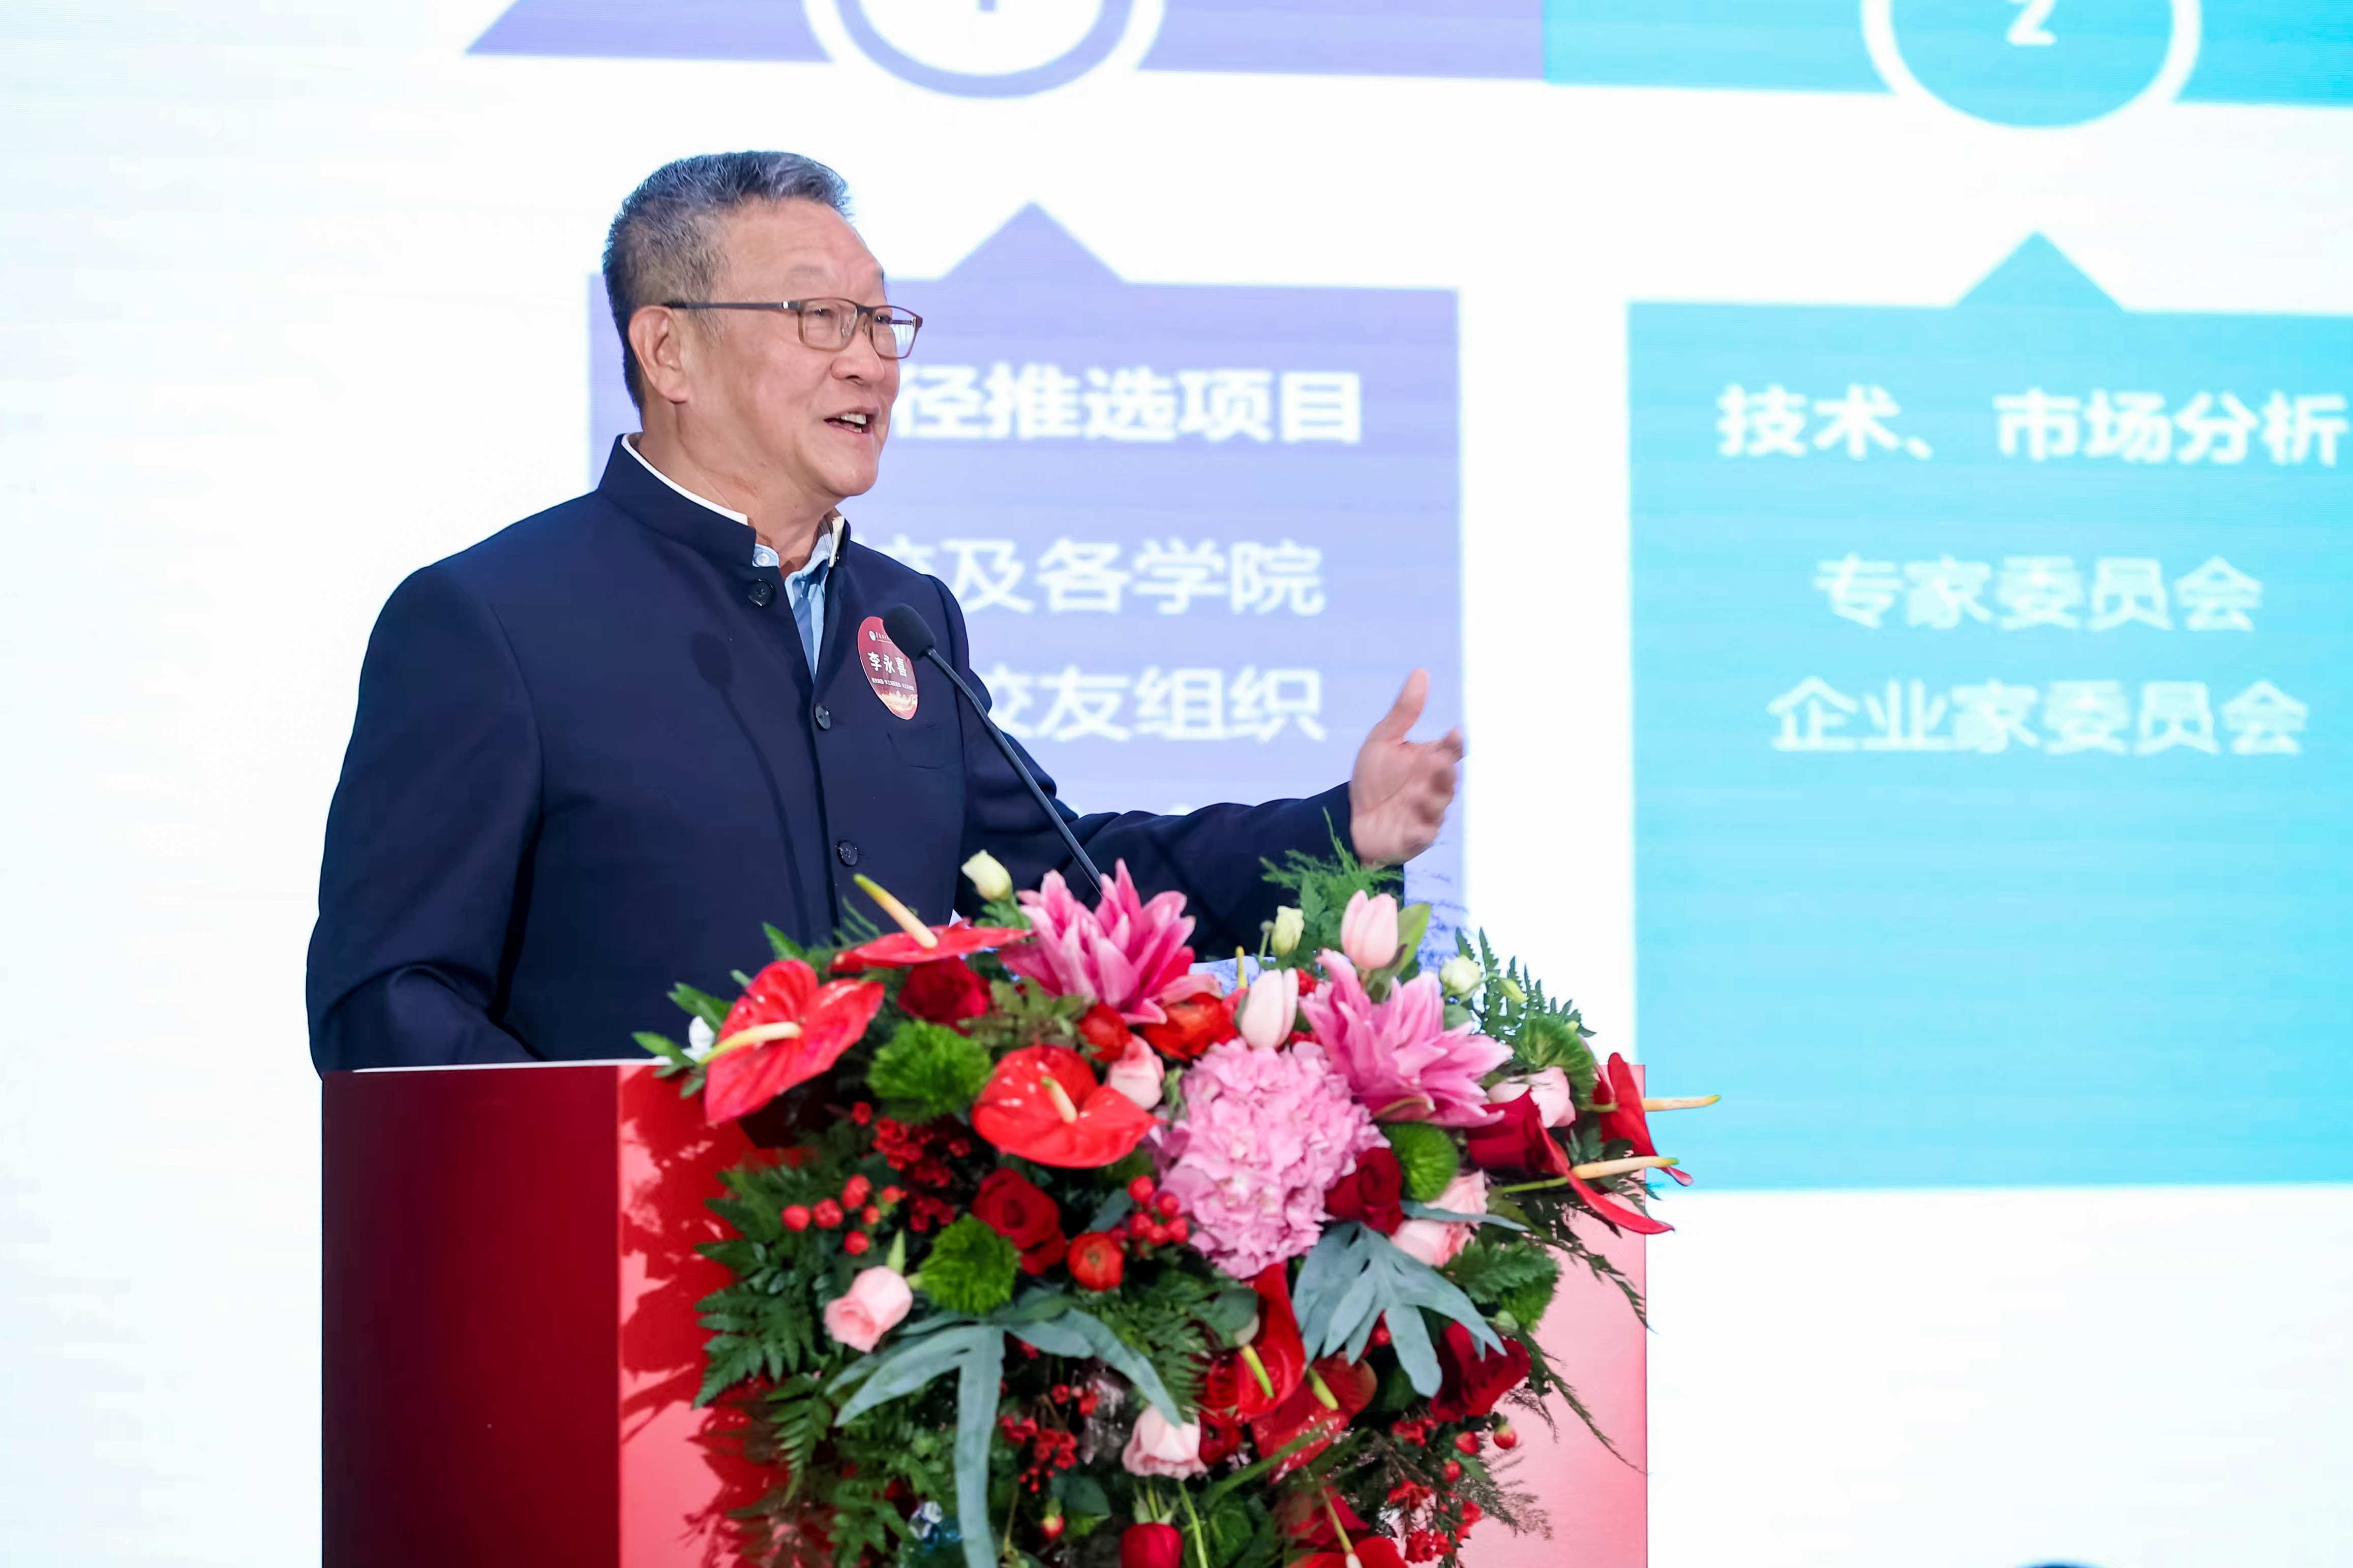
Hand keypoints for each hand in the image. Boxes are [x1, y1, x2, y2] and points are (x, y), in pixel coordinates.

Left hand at [1348, 670, 1463, 867]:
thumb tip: (1421, 672)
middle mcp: (1434, 787)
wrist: (1349, 817)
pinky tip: (1416, 827)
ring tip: (1419, 793)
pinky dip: (1421, 832)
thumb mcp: (1383, 741)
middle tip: (1440, 762)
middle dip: (1445, 772)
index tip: (1456, 734)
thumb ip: (1405, 712)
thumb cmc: (1372, 778)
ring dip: (1432, 800)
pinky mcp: (1414, 838)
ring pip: (1438, 807)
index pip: (1450, 750)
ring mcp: (1426, 814)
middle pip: (1448, 779)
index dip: (1455, 744)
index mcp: (1431, 762)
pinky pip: (1422, 836)